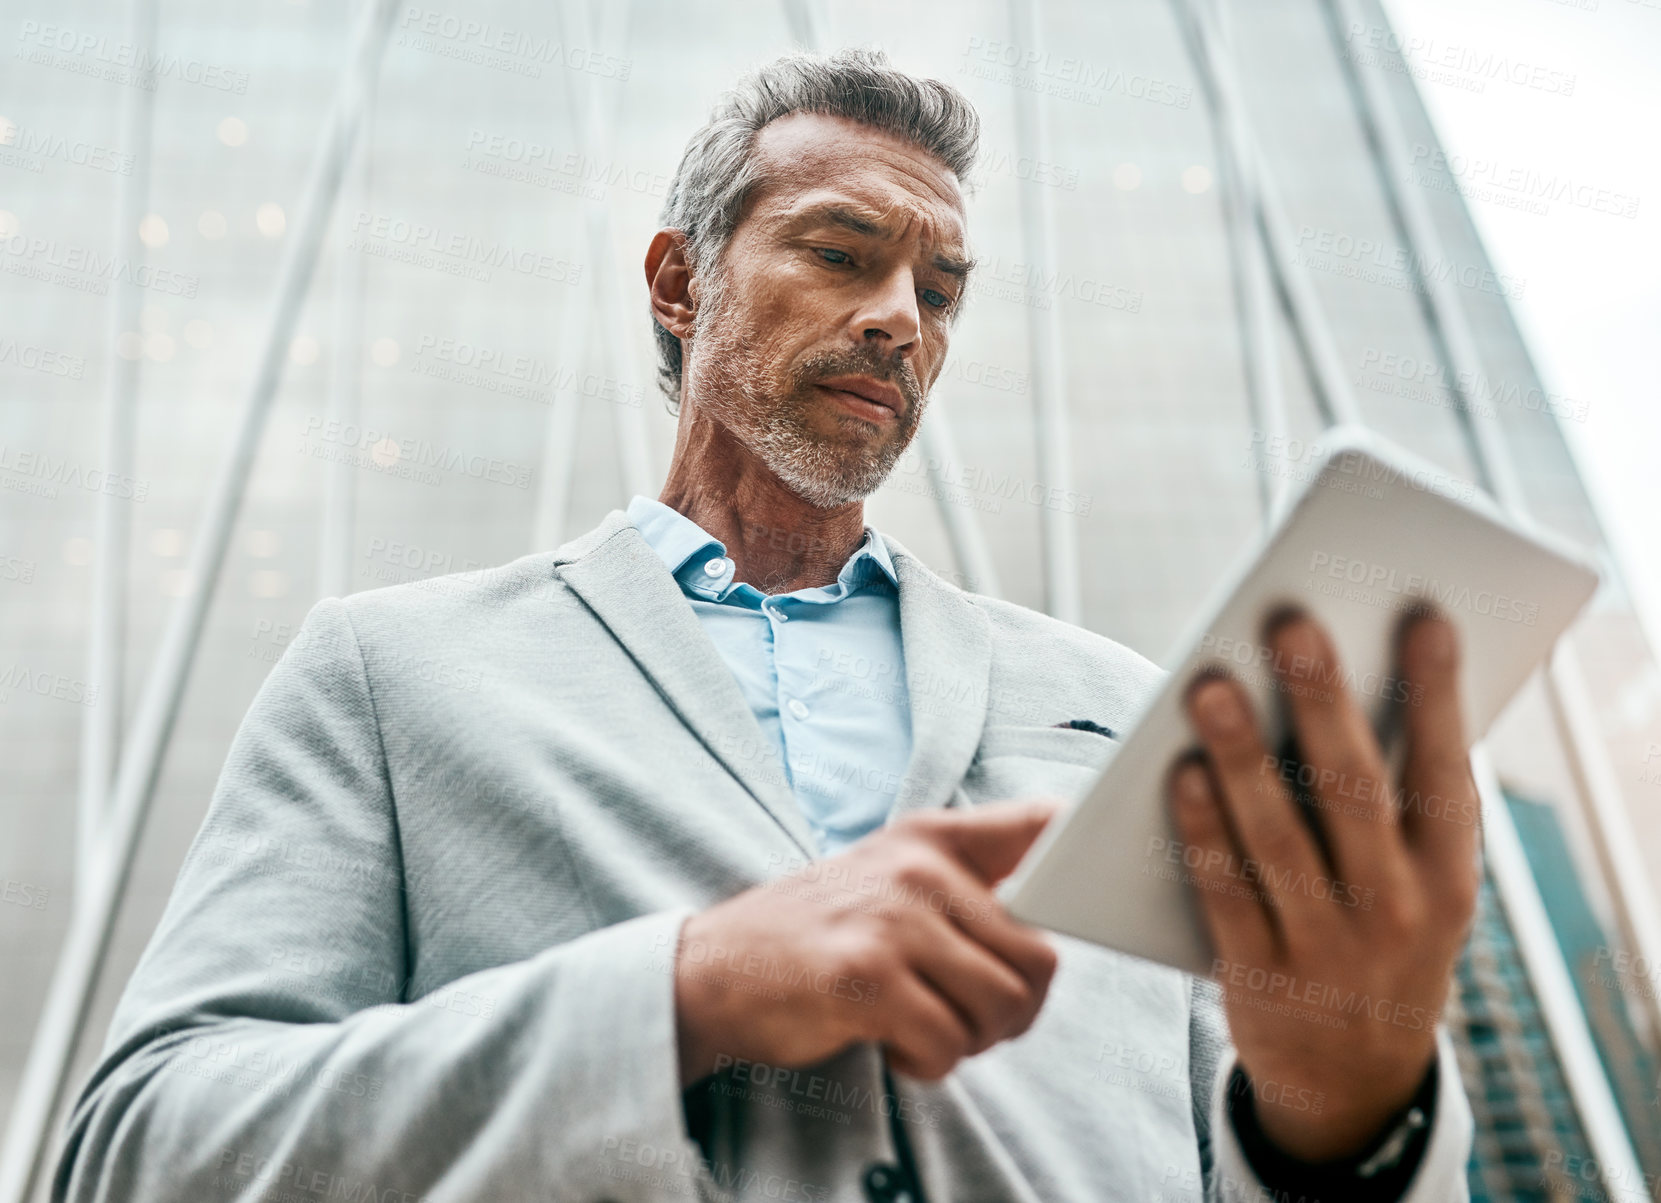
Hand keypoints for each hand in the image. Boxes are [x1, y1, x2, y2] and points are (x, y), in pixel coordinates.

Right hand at [673, 800, 1061, 1086]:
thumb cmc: (819, 931)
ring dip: (972, 1041)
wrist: (714, 969)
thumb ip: (974, 864)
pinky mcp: (866, 979)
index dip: (1086, 872)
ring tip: (925, 1028)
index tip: (1095, 899)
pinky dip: (930, 1064)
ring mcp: (891, 922)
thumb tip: (1065, 849)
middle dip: (1015, 1010)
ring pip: (1001, 1006)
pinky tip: (892, 1044)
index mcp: (932, 838)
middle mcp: (917, 870)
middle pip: (1038, 959)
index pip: (1044, 832)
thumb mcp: (892, 870)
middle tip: (969, 1019)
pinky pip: (948, 1043)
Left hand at [1168, 609, 1480, 1161]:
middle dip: (1324, 704)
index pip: (1447, 773)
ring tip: (1209, 686)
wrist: (1354, 1077)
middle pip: (1355, 794)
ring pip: (1279, 840)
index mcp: (1448, 876)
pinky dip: (1202, 831)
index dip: (1438, 696)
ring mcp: (1328, 948)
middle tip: (1291, 625)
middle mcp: (1397, 911)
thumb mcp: (1417, 882)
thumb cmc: (1379, 932)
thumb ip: (1391, 802)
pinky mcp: (1259, 975)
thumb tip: (1343, 682)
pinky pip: (1225, 892)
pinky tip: (1178, 774)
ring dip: (1242, 758)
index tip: (1424, 618)